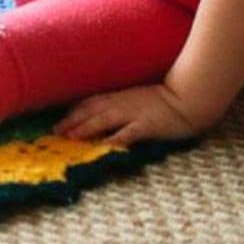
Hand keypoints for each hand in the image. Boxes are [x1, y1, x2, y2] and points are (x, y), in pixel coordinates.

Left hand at [54, 84, 206, 146]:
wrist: (189, 97)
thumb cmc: (166, 99)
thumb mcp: (137, 96)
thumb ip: (121, 101)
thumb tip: (104, 111)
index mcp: (119, 97)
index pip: (90, 102)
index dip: (73, 111)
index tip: (57, 120)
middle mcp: (122, 103)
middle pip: (91, 111)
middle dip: (71, 121)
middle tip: (54, 132)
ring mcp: (134, 114)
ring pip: (104, 120)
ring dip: (85, 128)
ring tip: (70, 137)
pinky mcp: (147, 125)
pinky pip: (129, 133)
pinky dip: (116, 139)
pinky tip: (104, 146)